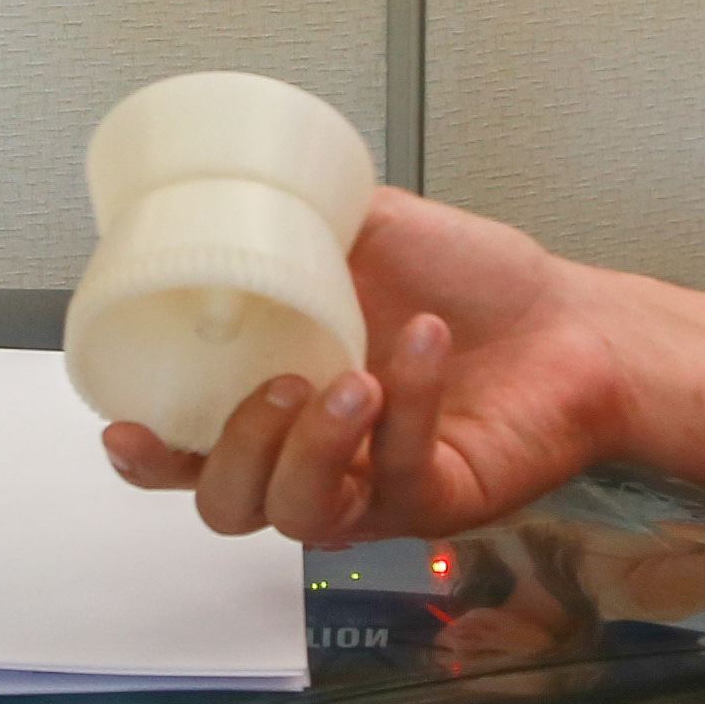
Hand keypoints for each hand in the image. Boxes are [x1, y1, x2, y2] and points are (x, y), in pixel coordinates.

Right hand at [99, 187, 629, 545]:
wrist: (575, 324)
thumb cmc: (476, 290)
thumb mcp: (370, 233)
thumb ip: (299, 225)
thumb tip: (233, 188)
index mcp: (281, 404)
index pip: (188, 456)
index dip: (148, 458)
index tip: (129, 429)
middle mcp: (319, 459)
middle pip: (227, 505)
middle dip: (235, 449)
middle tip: (284, 384)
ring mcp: (375, 491)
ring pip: (298, 515)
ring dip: (313, 447)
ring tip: (352, 380)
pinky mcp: (435, 503)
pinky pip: (400, 473)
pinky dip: (410, 399)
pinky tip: (425, 341)